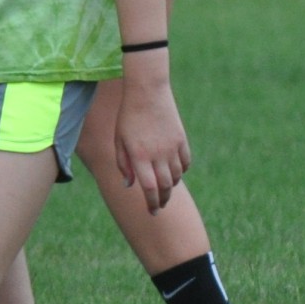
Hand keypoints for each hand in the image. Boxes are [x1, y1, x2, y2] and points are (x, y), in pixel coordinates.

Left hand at [114, 67, 189, 212]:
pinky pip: (185, 162)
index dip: (152, 204)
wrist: (147, 91)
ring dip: (170, 185)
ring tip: (164, 188)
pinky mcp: (181, 139)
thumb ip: (123, 164)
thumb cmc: (128, 115)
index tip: (152, 212)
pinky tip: (174, 171)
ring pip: (176, 176)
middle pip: (165, 187)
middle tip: (160, 206)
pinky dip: (181, 171)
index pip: (149, 189)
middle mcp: (157, 155)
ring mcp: (171, 147)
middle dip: (163, 200)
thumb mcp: (119, 140)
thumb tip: (129, 185)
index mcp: (139, 156)